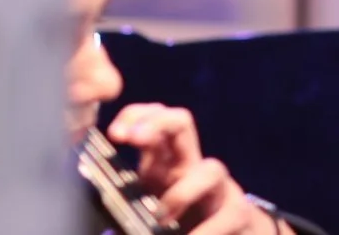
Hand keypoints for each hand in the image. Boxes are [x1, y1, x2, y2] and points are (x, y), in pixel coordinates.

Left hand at [107, 104, 282, 234]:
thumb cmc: (181, 224)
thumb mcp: (147, 209)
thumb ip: (125, 207)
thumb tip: (100, 225)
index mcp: (164, 163)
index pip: (154, 118)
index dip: (135, 115)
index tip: (115, 134)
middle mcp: (190, 167)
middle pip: (181, 122)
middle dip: (157, 124)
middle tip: (134, 138)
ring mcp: (219, 188)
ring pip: (211, 170)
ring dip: (183, 192)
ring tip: (161, 218)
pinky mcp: (238, 213)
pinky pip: (226, 216)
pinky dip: (206, 232)